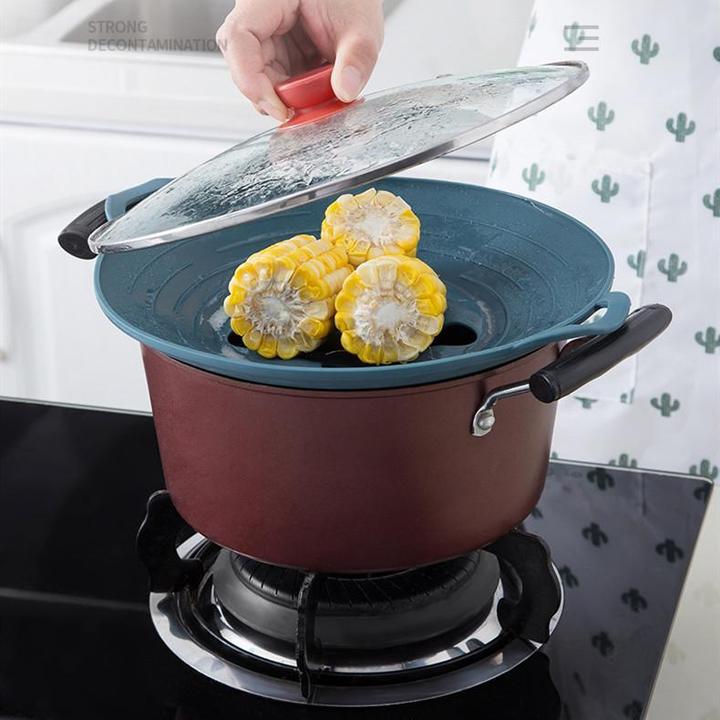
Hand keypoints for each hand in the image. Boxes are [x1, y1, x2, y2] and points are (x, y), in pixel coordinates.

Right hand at [216, 0, 383, 120]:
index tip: (279, 109)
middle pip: (245, 63)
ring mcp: (267, 34)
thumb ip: (357, 58)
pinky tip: (315, 89)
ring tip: (316, 93)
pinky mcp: (277, 50)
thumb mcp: (361, 27)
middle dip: (272, 94)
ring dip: (285, 94)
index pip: (240, 39)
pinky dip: (295, 91)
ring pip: (259, 75)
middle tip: (301, 109)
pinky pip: (275, 78)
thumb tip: (346, 90)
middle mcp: (261, 15)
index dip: (252, 81)